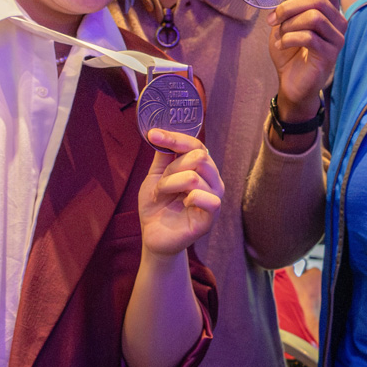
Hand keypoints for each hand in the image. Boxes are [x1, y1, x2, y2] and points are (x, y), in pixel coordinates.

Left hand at [138, 129, 224, 256]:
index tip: (152, 134)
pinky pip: (206, 198)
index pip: (196, 144)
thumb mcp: (155, 176)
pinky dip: (189, 198)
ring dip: (170, 184)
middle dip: (171, 168)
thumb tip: (162, 131)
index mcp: (201, 168)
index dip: (175, 138)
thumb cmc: (157, 206)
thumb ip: (163, 156)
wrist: (153, 236)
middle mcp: (212, 180)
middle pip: (199, 156)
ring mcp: (214, 198)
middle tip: (160, 183)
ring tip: (163, 196)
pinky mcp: (211, 217)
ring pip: (194, 176)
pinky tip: (182, 205)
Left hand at [269, 0, 347, 121]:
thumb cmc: (289, 49)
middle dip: (289, 7)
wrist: (291, 82)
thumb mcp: (285, 22)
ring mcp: (337, 38)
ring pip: (313, 17)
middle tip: (273, 19)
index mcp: (329, 8)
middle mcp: (338, 20)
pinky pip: (309, 37)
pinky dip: (289, 39)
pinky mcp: (330, 54)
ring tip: (280, 35)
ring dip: (289, 25)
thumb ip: (287, 4)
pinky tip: (282, 45)